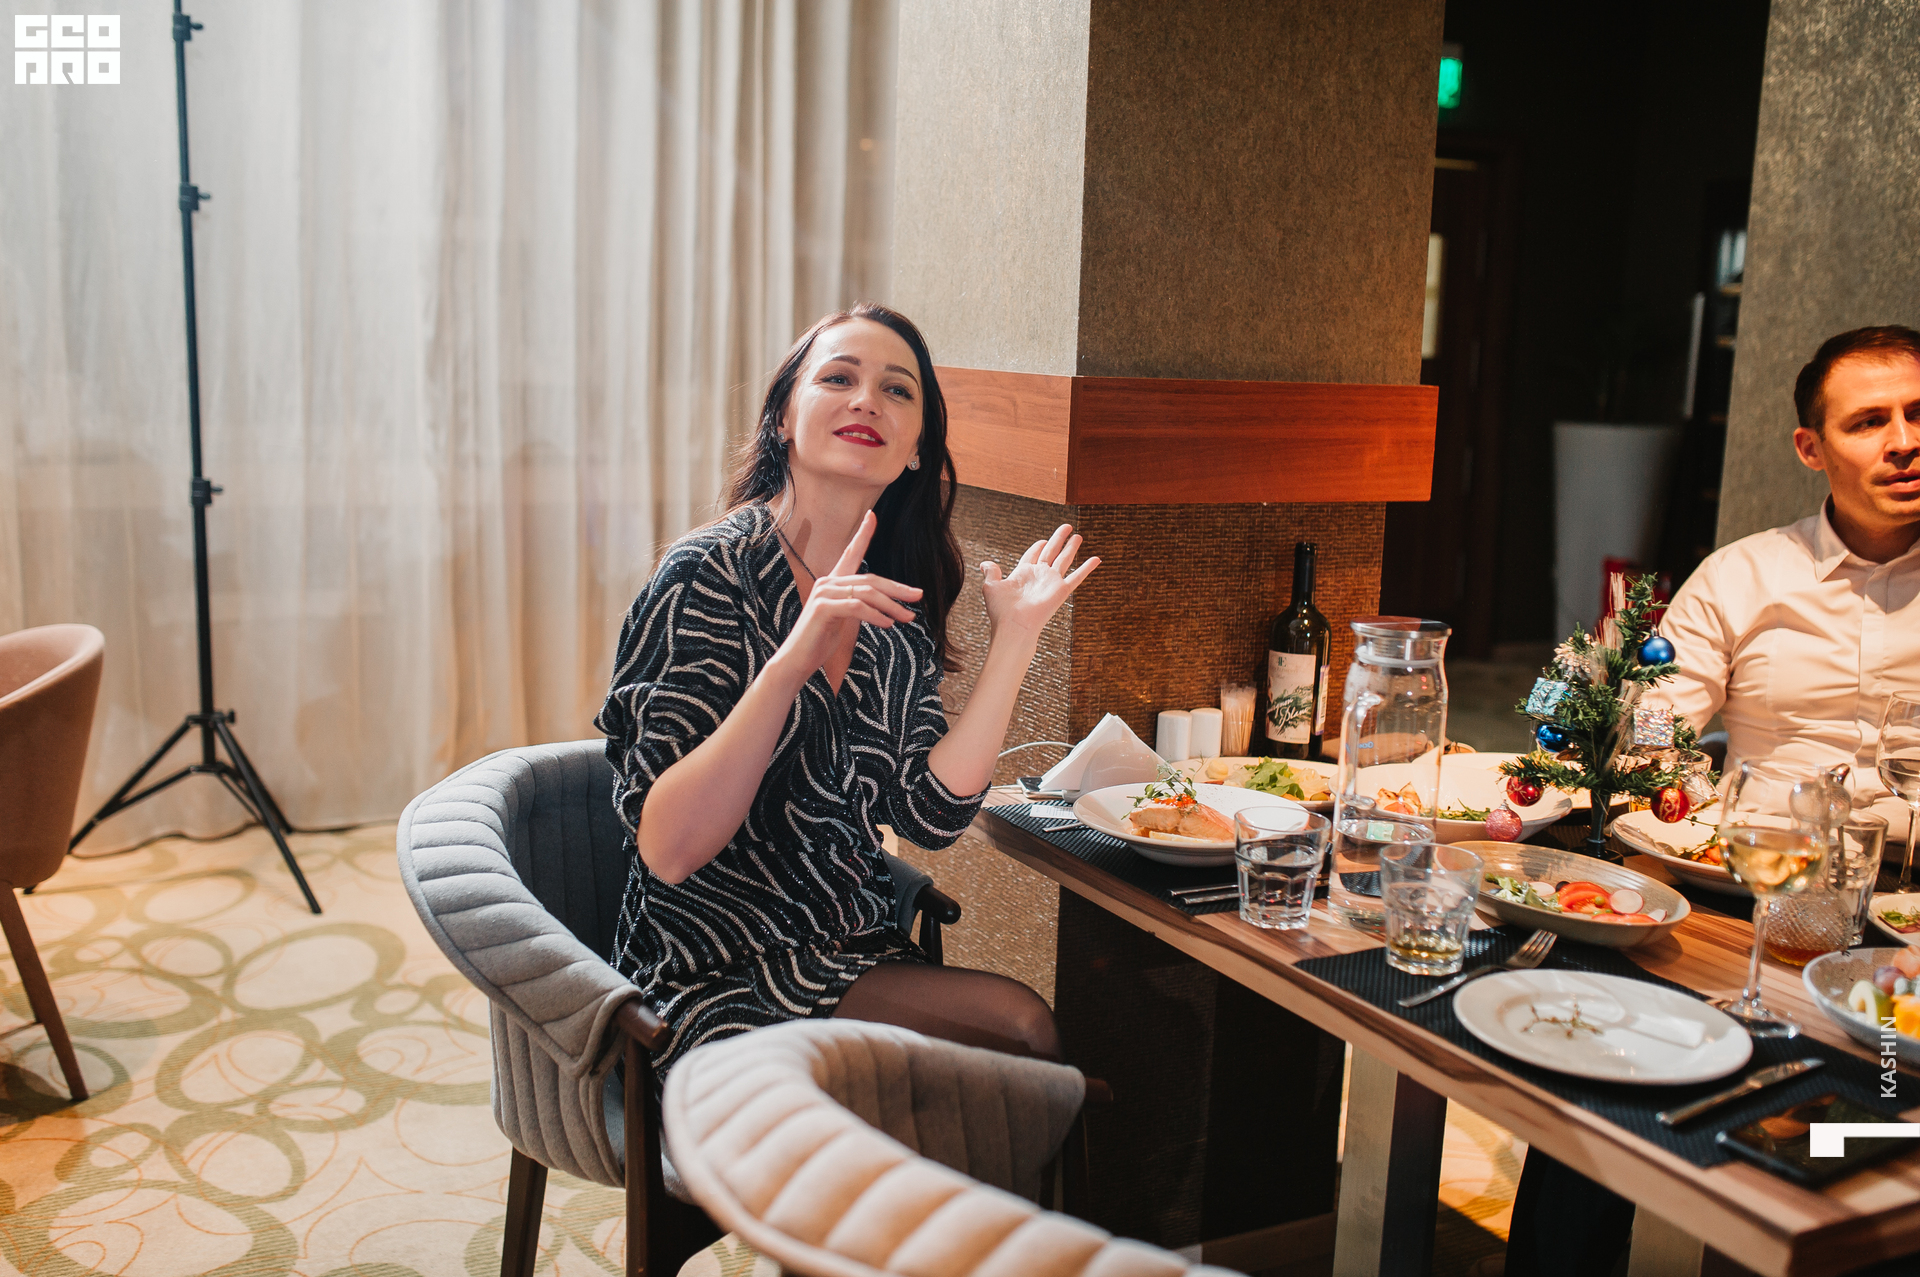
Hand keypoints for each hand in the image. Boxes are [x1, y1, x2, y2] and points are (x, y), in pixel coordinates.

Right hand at [775, 510, 921, 678]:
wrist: (797, 659)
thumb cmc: (820, 641)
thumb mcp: (842, 619)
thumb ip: (858, 605)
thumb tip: (885, 606)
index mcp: (832, 582)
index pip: (850, 553)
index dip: (862, 534)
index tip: (872, 516)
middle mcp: (827, 582)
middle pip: (870, 579)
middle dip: (897, 588)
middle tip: (918, 596)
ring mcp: (824, 593)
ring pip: (868, 592)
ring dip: (892, 606)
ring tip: (908, 617)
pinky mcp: (823, 608)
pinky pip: (857, 606)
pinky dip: (876, 615)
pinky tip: (888, 624)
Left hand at [980, 524, 1098, 644]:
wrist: (1013, 625)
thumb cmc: (1001, 610)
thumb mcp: (991, 586)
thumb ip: (991, 572)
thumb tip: (984, 564)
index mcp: (1023, 574)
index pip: (1033, 555)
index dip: (1038, 546)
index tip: (1043, 540)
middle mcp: (1039, 576)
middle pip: (1051, 552)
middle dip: (1058, 539)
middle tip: (1067, 527)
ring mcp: (1051, 582)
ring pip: (1064, 559)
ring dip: (1071, 547)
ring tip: (1078, 535)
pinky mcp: (1061, 590)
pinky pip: (1077, 576)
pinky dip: (1087, 567)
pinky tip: (1097, 558)